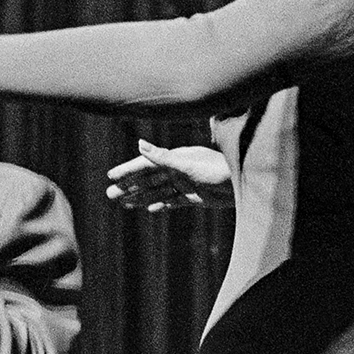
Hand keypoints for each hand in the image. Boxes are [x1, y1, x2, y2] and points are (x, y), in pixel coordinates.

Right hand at [105, 141, 231, 211]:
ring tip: (123, 203)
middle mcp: (178, 170)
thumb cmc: (218, 169)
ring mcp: (186, 183)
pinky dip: (160, 204)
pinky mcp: (195, 197)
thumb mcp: (188, 163)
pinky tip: (150, 209)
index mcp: (174, 159)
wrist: (245, 184)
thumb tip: (139, 145)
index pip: (144, 165)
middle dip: (128, 186)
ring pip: (157, 191)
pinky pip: (173, 201)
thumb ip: (163, 156)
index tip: (110, 176)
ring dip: (140, 196)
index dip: (127, 170)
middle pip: (147, 180)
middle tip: (109, 195)